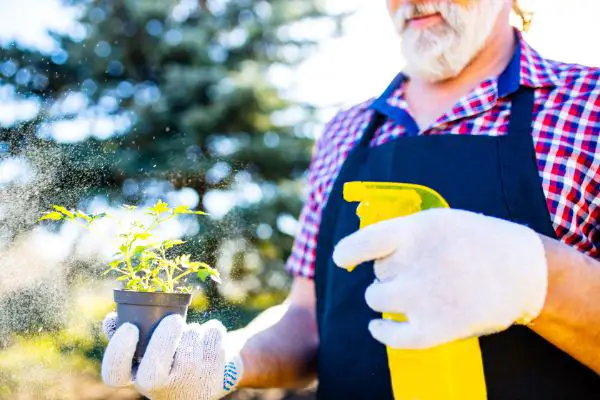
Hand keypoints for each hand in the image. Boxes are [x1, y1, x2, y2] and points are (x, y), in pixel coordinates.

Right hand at [101, 313, 242, 399]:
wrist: (205, 380)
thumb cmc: (169, 363)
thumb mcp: (147, 356)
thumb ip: (126, 338)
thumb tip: (110, 319)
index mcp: (139, 379)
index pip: (115, 374)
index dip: (119, 350)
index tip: (130, 327)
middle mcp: (161, 388)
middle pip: (155, 369)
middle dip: (165, 338)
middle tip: (174, 319)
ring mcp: (189, 383)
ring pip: (189, 344)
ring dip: (192, 329)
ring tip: (191, 333)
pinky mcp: (214, 374)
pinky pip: (212, 337)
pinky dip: (213, 329)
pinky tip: (208, 336)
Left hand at [333, 208, 547, 349]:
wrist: (525, 273)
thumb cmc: (479, 242)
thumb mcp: (441, 221)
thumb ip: (404, 232)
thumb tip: (364, 248)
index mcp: (416, 231)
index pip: (363, 242)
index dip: (348, 252)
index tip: (343, 259)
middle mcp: (414, 264)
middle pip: (377, 272)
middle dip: (389, 272)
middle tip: (418, 271)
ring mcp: (423, 298)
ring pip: (377, 298)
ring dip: (384, 296)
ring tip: (408, 293)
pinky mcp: (435, 329)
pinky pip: (392, 335)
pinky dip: (381, 332)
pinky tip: (377, 327)